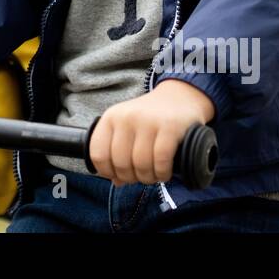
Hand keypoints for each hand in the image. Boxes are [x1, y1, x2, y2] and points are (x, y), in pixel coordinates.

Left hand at [88, 80, 215, 186]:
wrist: (180, 96)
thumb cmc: (149, 119)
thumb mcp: (127, 129)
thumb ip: (117, 153)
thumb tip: (117, 182)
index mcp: (110, 118)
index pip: (98, 154)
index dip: (107, 172)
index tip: (119, 176)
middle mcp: (126, 117)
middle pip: (120, 163)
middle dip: (131, 178)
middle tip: (141, 177)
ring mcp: (148, 121)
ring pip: (141, 164)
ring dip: (148, 178)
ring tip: (154, 175)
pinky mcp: (170, 126)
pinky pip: (161, 160)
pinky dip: (162, 173)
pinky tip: (165, 172)